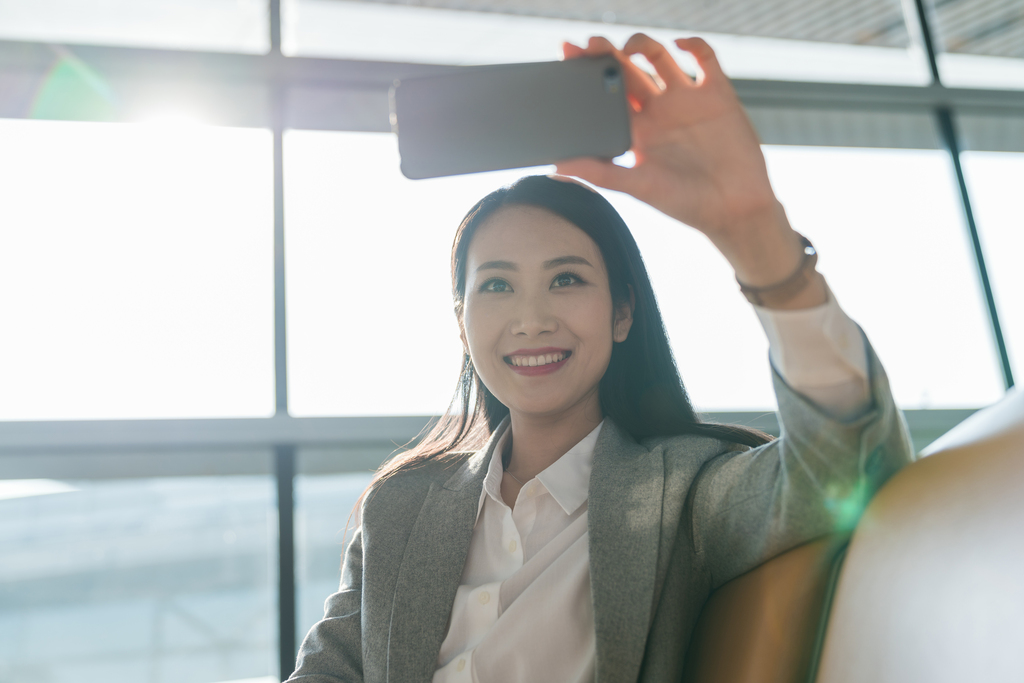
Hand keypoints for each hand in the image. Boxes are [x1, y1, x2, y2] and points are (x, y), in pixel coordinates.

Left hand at [557, 35, 824, 304]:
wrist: (735, 210)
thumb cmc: (686, 205)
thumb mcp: (638, 187)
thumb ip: (600, 173)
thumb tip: (556, 167)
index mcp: (637, 132)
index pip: (605, 96)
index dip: (588, 76)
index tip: (568, 60)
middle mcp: (659, 112)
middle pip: (627, 71)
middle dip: (606, 54)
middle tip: (588, 43)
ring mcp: (688, 101)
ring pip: (659, 59)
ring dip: (642, 44)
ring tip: (627, 47)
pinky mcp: (718, 95)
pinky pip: (706, 59)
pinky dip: (694, 45)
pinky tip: (680, 44)